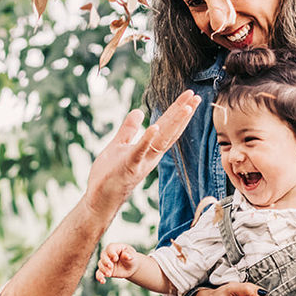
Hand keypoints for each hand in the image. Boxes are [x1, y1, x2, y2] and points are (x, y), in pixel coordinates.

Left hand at [84, 92, 200, 218]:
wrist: (100, 199)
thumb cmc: (110, 174)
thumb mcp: (119, 145)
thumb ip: (129, 129)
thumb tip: (138, 111)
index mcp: (150, 149)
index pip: (167, 126)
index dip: (178, 111)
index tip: (189, 96)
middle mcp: (151, 155)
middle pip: (170, 131)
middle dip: (183, 113)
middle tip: (195, 97)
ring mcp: (142, 161)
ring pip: (162, 140)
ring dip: (174, 123)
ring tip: (186, 107)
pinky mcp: (129, 166)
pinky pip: (140, 151)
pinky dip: (147, 139)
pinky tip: (154, 127)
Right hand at [96, 243, 139, 282]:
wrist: (130, 267)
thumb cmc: (131, 258)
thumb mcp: (132, 255)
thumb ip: (128, 255)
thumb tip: (128, 256)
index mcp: (114, 247)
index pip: (110, 248)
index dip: (112, 253)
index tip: (116, 258)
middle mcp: (108, 254)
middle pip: (103, 256)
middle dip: (106, 262)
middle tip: (111, 267)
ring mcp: (105, 262)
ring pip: (100, 265)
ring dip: (104, 270)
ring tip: (109, 274)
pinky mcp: (105, 270)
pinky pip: (99, 273)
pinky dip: (99, 277)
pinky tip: (102, 281)